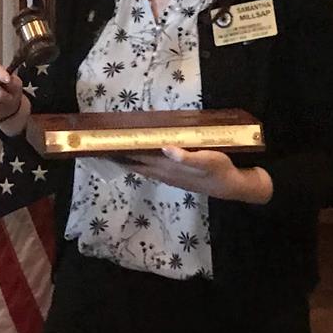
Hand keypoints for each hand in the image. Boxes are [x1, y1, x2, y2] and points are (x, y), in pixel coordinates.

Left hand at [119, 146, 272, 203]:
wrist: (231, 186)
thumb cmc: (219, 169)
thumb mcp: (207, 159)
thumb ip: (186, 156)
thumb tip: (165, 148)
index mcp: (167, 166)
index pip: (138, 159)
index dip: (122, 152)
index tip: (105, 146)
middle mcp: (164, 172)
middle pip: (136, 164)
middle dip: (119, 156)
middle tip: (102, 147)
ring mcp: (168, 176)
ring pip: (142, 168)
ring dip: (128, 160)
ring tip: (115, 151)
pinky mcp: (175, 176)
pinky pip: (151, 169)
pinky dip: (141, 162)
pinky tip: (140, 157)